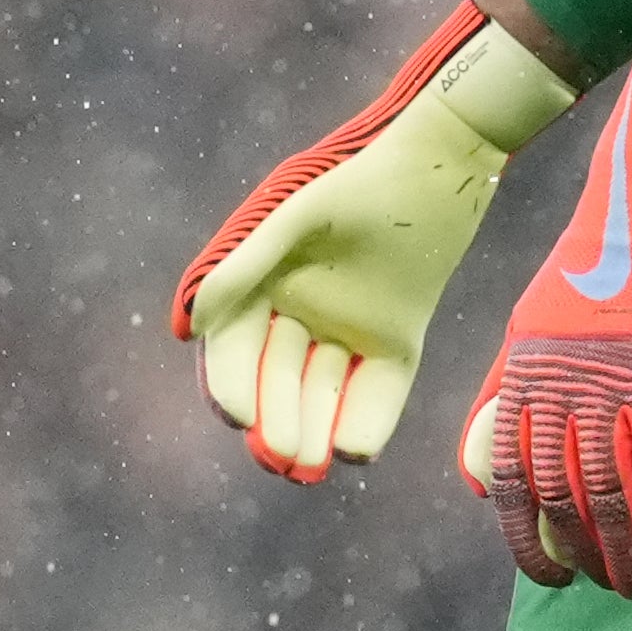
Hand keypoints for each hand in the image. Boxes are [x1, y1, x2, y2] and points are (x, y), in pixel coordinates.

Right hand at [172, 0, 579, 478]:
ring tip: (311, 466)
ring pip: (322, 393)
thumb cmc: (358, 179)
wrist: (441, 165)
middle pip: (277, 380)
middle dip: (276, 420)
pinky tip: (356, 450)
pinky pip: (377, 391)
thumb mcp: (295, 217)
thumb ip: (243, 266)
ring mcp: (348, 328)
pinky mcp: (396, 339)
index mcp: (260, 282)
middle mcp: (298, 312)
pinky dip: (366, 422)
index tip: (238, 417)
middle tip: (282, 457)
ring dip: (313, 430)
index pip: (235, 348)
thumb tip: (190, 327)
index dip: (231, 385)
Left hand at [458, 53, 631, 594]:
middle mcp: (557, 385)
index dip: (529, 541)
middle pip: (563, 498)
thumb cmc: (597, 271)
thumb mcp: (530, 330)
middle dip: (587, 559)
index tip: (551, 578)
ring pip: (611, 491)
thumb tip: (484, 480)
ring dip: (630, 551)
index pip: (511, 481)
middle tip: (614, 589)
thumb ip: (507, 401)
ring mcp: (609, 381)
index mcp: (522, 377)